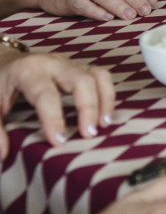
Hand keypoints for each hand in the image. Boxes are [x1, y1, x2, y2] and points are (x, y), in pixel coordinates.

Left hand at [0, 50, 114, 156]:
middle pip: (81, 80)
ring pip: (97, 76)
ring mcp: (69, 63)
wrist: (5, 60)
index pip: (46, 95)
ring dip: (105, 100)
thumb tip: (4, 153)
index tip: (59, 142)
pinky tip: (104, 115)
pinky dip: (108, 94)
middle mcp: (53, 64)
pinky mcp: (79, 67)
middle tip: (89, 134)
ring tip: (104, 125)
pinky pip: (101, 76)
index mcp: (28, 71)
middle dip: (88, 107)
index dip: (54, 119)